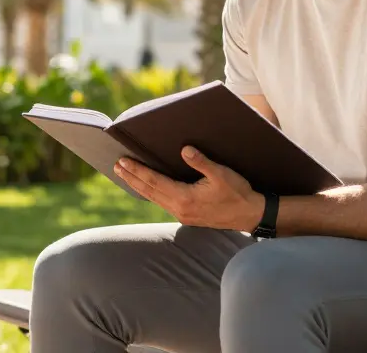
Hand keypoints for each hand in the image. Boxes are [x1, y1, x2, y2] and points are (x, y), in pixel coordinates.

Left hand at [115, 146, 264, 231]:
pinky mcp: (187, 215)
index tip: (123, 161)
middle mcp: (179, 208)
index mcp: (185, 198)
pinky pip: (162, 202)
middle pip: (149, 191)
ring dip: (138, 186)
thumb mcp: (222, 174)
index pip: (154, 182)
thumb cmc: (238, 193)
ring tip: (125, 175)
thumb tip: (184, 150)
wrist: (250, 215)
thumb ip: (202, 162)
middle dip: (131, 178)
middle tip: (116, 166)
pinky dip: (150, 193)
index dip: (137, 171)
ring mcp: (182, 214)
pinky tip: (147, 187)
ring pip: (154, 198)